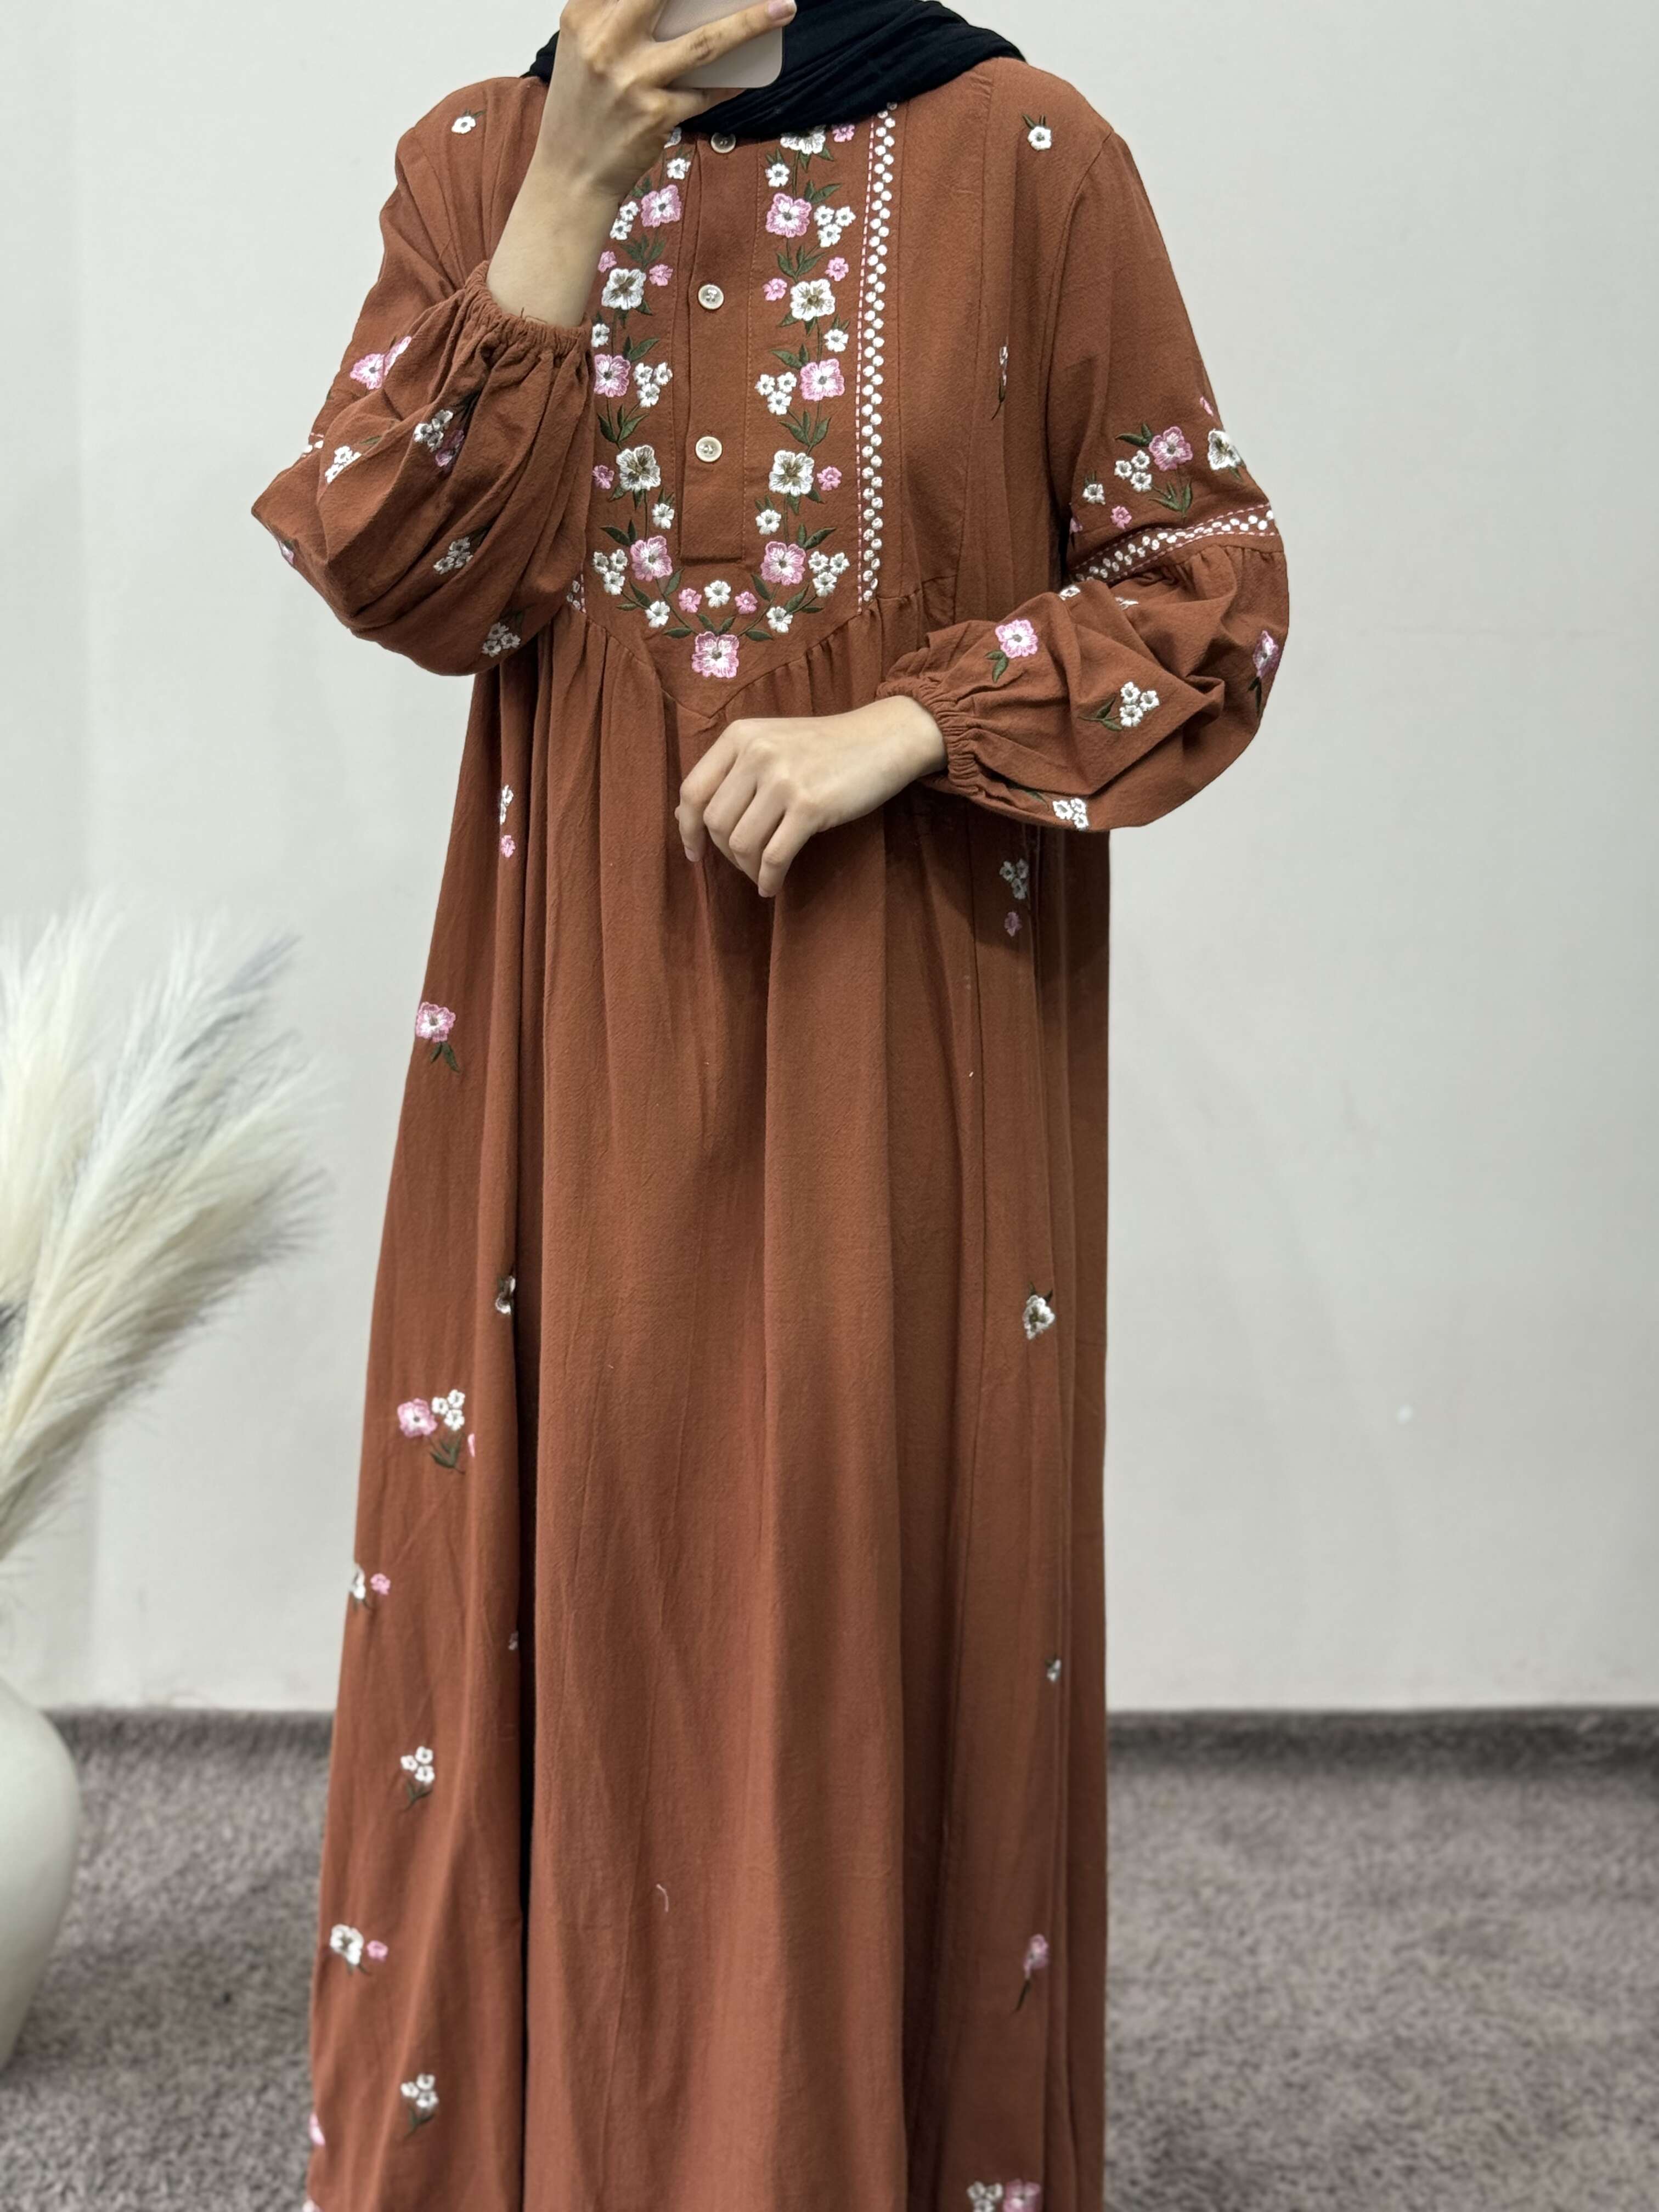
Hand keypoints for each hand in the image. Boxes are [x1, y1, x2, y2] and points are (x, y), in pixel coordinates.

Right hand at [491, 0, 797, 324]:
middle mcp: (606, 41)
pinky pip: (707, 93)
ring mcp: (633, 80)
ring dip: (751, 23)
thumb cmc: (582, 109)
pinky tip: (748, 76)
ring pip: (706, 42)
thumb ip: (614, 16)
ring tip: (782, 9)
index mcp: (584, 15)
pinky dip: (731, 84)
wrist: (570, 175)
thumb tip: (675, 5)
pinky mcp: (655, 115)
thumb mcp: (584, 48)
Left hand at [677, 694, 947, 896]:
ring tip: (762, 874)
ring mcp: (783, 779)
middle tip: (745, 863)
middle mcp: (756, 754)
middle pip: (716, 823)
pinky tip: (772, 886)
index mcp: (740, 736)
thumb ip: (734, 771)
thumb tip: (691, 820)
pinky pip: (774, 856)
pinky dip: (769, 879)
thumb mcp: (772, 742)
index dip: (687, 829)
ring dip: (748, 869)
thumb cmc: (826, 747)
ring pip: (742, 843)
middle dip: (725, 853)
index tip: (695, 853)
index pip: (693, 791)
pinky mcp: (810, 806)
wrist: (885, 738)